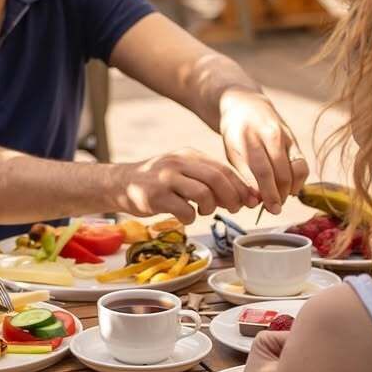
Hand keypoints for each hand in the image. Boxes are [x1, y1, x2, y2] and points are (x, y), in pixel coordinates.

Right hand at [110, 150, 256, 224]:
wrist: (120, 183)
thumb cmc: (158, 182)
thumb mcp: (183, 172)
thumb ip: (209, 181)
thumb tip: (243, 197)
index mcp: (189, 155)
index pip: (223, 168)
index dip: (241, 186)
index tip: (250, 201)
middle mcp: (178, 162)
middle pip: (217, 179)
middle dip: (232, 197)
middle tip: (233, 209)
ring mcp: (165, 178)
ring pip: (203, 193)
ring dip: (210, 207)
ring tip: (203, 211)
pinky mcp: (155, 196)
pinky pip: (184, 210)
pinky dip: (191, 217)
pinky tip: (185, 216)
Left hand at [219, 88, 308, 214]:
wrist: (247, 105)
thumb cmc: (236, 134)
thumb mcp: (232, 151)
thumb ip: (243, 174)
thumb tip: (255, 201)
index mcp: (246, 137)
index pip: (260, 169)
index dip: (264, 192)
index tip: (262, 207)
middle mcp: (267, 134)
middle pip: (278, 171)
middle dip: (278, 194)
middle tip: (274, 209)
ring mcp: (284, 135)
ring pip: (294, 168)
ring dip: (289, 189)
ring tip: (281, 200)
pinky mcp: (294, 139)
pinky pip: (302, 163)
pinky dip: (299, 180)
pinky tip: (291, 189)